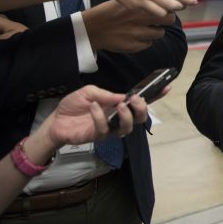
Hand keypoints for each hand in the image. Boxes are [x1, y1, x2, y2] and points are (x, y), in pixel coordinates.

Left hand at [24, 85, 149, 163]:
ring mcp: (109, 128)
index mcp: (118, 104)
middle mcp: (117, 117)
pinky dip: (100, 116)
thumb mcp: (89, 91)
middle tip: (136, 99)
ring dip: (126, 115)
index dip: (155, 95)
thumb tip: (122, 96)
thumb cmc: (74, 105)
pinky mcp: (98, 136)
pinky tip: (93, 107)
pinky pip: (104, 128)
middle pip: (140, 118)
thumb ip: (105, 93)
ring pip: (127, 128)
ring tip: (120, 104)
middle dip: (142, 109)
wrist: (55, 120)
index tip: (167, 87)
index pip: (140, 101)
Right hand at [82, 0, 175, 52]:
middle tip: (161, 20)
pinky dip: (145, 41)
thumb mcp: (123, 1)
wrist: (92, 29)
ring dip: (156, 31)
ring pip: (160, 33)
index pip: (165, 7)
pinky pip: (148, 44)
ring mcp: (138, 34)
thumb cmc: (107, 13)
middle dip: (167, 19)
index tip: (165, 9)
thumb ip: (140, 1)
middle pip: (168, 20)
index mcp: (138, 7)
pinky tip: (137, 36)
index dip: (167, 8)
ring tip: (147, 28)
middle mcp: (140, 20)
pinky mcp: (134, 46)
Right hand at [99, 0, 196, 16]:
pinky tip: (157, 6)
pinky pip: (151, 13)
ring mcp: (143, 0)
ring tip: (169, 6)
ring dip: (168, 11)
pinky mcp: (135, 6)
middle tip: (182, 3)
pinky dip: (157, 12)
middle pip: (173, 5)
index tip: (194, 1)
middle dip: (180, 6)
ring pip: (163, 12)